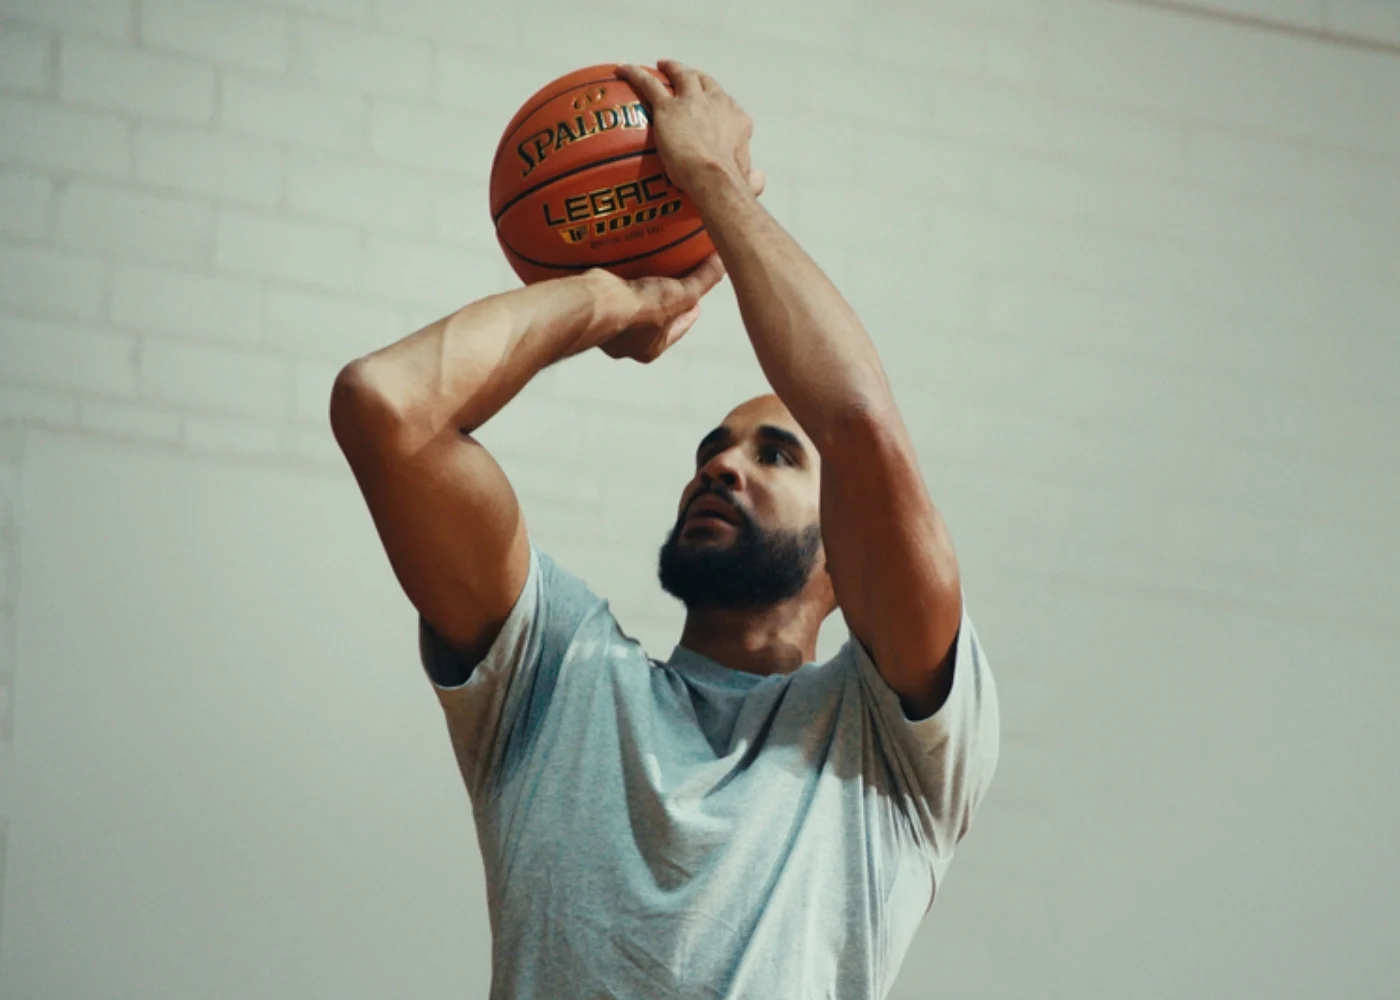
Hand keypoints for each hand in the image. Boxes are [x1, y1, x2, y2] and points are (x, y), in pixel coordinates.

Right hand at [590, 254, 726, 363]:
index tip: (698, 299)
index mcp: (650, 349)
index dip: (691, 312)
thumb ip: (703, 281)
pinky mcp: (592, 308)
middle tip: (672, 281)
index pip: (678, 328)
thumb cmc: (642, 308)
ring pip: (629, 307)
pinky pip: (610, 293)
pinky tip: (623, 261)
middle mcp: (626, 343)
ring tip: (648, 268)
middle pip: (653, 319)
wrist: (598, 304)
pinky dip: (617, 280)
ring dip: (638, 290)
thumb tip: (722, 262)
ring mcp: (606, 326)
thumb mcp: (682, 294)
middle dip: (663, 302)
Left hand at [616, 61, 765, 197]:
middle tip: (687, 76)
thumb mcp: (748, 182)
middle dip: (697, 77)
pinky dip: (634, 74)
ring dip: (672, 68)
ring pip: (681, 75)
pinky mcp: (668, 107)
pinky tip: (622, 68)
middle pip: (706, 82)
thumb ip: (753, 180)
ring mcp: (692, 102)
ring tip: (662, 66)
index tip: (713, 108)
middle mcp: (717, 104)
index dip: (719, 105)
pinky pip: (648, 83)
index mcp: (737, 121)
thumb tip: (759, 179)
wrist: (714, 178)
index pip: (729, 106)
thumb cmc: (731, 185)